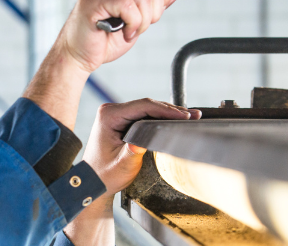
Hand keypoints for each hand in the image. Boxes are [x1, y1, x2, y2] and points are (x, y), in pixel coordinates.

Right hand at [55, 0, 184, 73]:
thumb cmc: (102, 39)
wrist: (78, 55)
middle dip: (153, 13)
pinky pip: (128, 5)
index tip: (150, 15)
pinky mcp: (93, 0)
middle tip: (138, 27)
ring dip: (142, 21)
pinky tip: (123, 31)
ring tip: (129, 30)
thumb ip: (157, 2)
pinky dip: (132, 23)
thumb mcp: (138, 19)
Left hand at [64, 99, 199, 245]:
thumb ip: (134, 151)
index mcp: (109, 116)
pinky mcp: (121, 120)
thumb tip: (146, 139)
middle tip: (194, 116)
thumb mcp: (122, 164)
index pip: (143, 106)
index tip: (184, 117)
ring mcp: (116, 114)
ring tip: (190, 116)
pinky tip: (175, 119)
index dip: (166, 110)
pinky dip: (160, 118)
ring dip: (168, 113)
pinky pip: (144, 115)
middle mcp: (111, 110)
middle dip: (171, 111)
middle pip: (147, 105)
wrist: (93, 181)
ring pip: (147, 109)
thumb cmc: (104, 175)